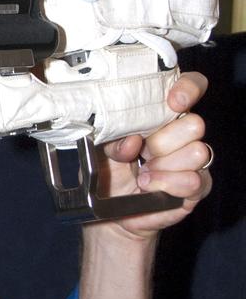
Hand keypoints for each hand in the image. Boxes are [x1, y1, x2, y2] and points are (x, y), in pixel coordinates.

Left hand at [89, 72, 210, 241]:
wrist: (108, 211)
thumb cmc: (108, 172)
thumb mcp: (100, 149)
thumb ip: (113, 139)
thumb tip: (132, 140)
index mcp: (162, 114)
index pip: (191, 87)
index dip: (188, 89)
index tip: (173, 101)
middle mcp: (182, 134)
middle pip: (195, 123)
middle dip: (162, 141)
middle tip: (142, 152)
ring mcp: (192, 161)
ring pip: (197, 152)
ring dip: (164, 165)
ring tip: (142, 174)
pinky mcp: (196, 188)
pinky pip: (194, 181)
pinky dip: (167, 184)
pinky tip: (149, 187)